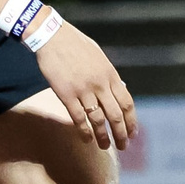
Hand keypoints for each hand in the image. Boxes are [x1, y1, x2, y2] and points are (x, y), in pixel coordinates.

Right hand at [35, 25, 136, 150]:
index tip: (132, 133)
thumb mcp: (99, 57)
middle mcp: (100, 84)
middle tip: (123, 146)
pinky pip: (78, 117)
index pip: (127, 103)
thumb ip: (108, 75)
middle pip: (115, 115)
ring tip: (105, 147)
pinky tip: (86, 139)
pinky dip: (84, 130)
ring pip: (98, 119)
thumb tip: (118, 90)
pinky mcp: (66, 94)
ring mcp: (83, 90)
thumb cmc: (75, 44)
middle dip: (121, 134)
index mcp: (110, 74)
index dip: (131, 121)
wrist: (51, 36)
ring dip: (103, 136)